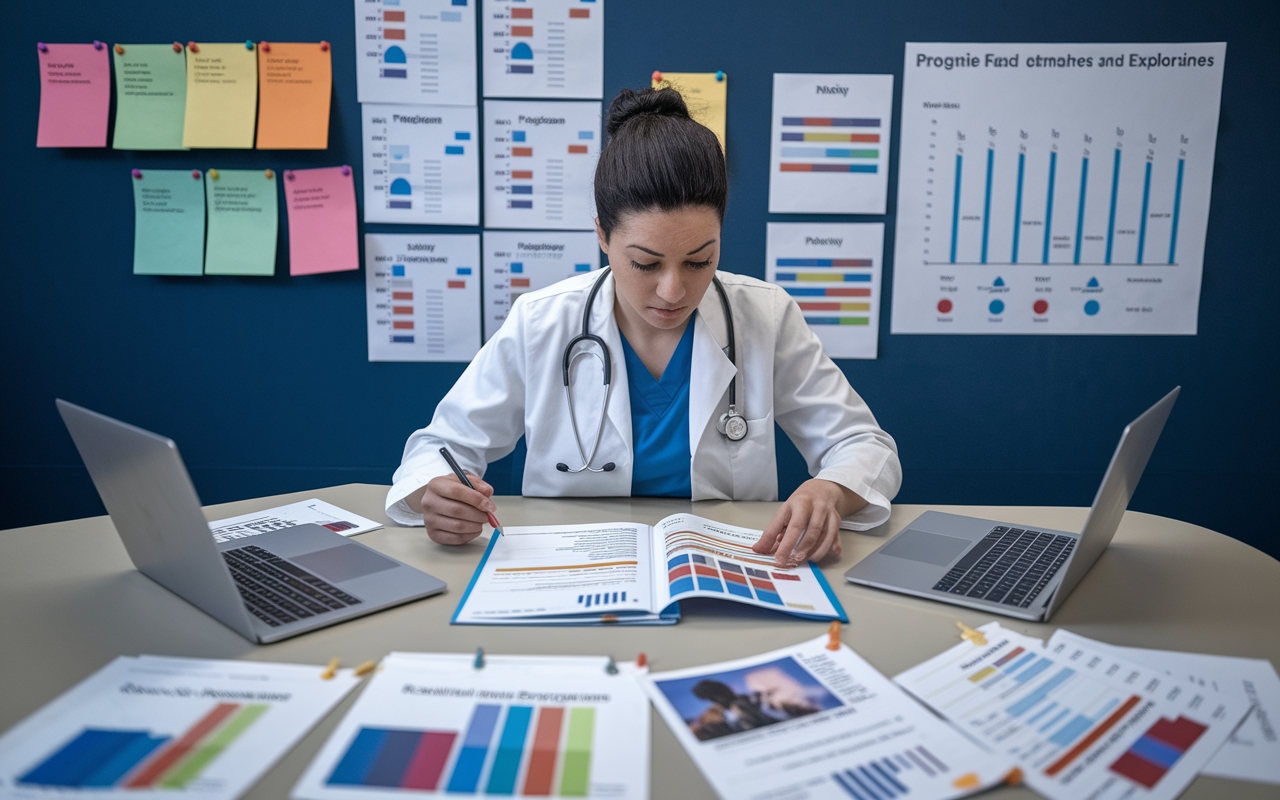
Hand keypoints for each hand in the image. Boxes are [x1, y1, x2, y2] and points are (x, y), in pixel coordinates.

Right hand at [409, 473, 496, 545]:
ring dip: (475, 526)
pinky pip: (455, 538)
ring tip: (481, 522)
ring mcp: (429, 520)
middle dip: (478, 515)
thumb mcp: (464, 480)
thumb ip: (478, 484)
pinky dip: (470, 536)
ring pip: (457, 526)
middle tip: (488, 516)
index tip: (490, 506)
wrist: (438, 500)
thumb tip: (488, 493)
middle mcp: (429, 502)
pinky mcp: (433, 534)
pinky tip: (474, 529)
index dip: (476, 499)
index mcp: (436, 485)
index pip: (457, 492)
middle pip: (457, 510)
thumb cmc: (452, 490)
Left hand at [751, 479, 866, 566]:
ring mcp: (825, 511)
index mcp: (794, 504)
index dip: (783, 544)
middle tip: (795, 560)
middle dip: (802, 546)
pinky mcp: (836, 517)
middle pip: (809, 528)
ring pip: (824, 533)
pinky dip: (832, 545)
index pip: (788, 525)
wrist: (820, 489)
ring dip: (816, 549)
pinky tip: (830, 553)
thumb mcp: (783, 513)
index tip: (778, 559)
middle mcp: (811, 506)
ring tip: (807, 559)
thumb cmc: (800, 503)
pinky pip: (835, 534)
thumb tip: (759, 549)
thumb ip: (772, 532)